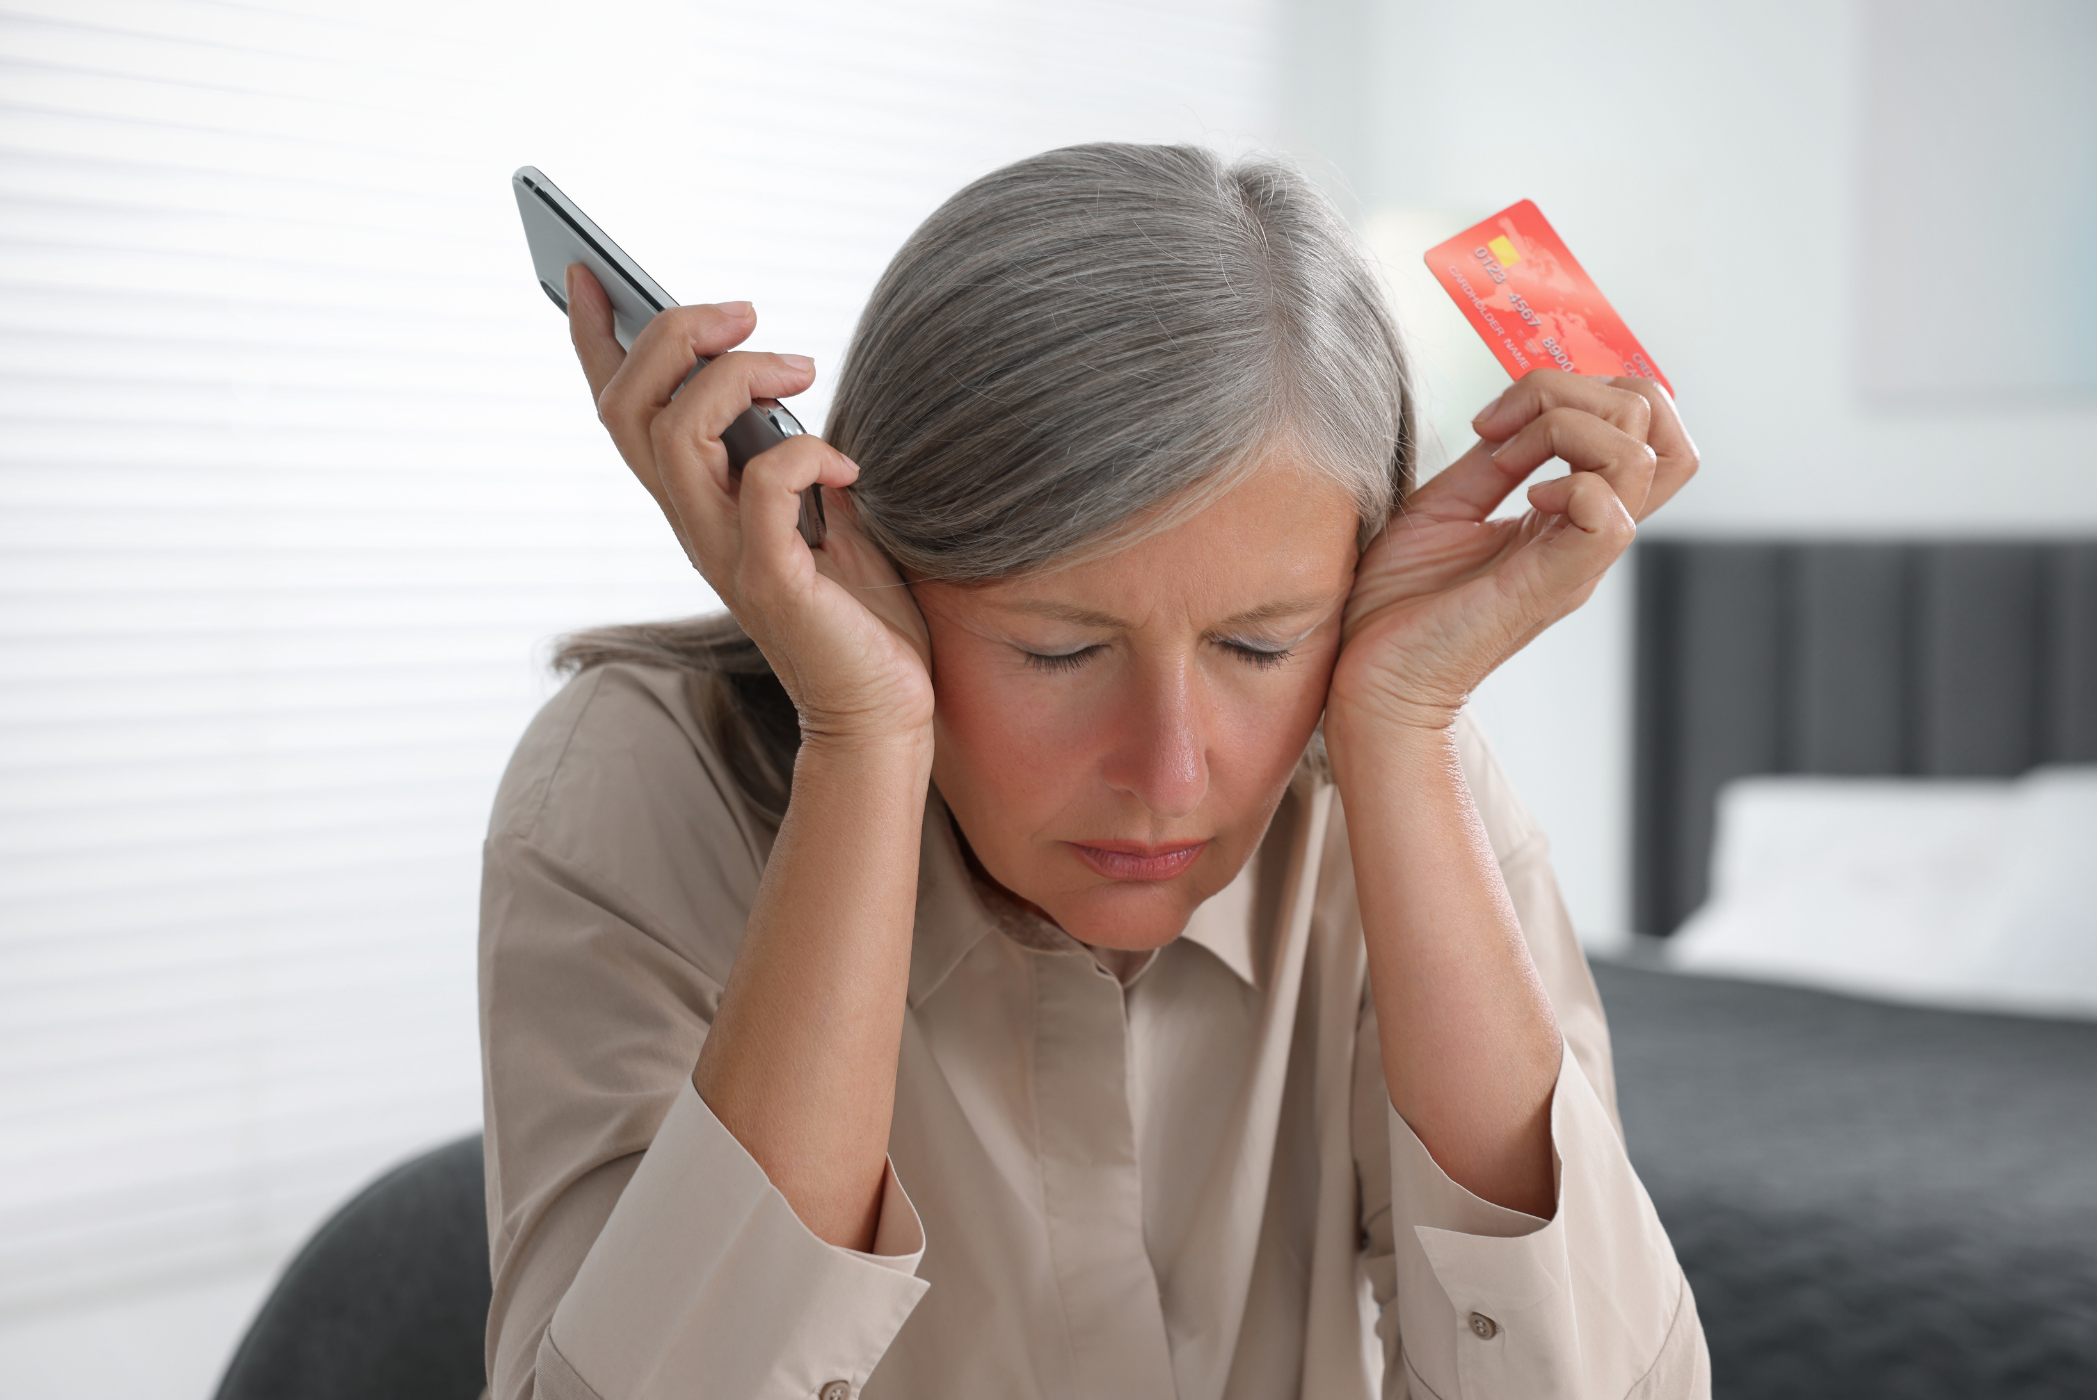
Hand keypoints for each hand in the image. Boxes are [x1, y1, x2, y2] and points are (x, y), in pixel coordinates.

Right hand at [565, 264, 932, 744]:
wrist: (883, 707)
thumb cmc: (858, 609)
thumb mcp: (819, 508)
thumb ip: (790, 452)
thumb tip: (785, 378)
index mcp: (696, 501)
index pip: (620, 410)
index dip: (593, 339)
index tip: (584, 270)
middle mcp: (693, 524)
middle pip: (630, 407)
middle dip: (673, 334)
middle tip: (746, 314)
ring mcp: (725, 554)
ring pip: (677, 434)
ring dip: (737, 377)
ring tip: (802, 370)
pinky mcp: (771, 583)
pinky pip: (762, 493)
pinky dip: (804, 456)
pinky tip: (847, 468)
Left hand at [1327, 368, 1697, 732]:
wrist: (1369, 676)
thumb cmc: (1396, 604)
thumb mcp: (1445, 505)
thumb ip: (1494, 458)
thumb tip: (1520, 411)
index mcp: (1569, 514)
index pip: (1642, 429)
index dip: (1583, 388)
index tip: (1499, 416)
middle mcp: (1588, 534)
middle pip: (1660, 430)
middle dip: (1580, 391)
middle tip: (1504, 426)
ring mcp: (1579, 560)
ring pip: (1643, 457)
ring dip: (1567, 427)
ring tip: (1507, 459)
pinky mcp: (1555, 584)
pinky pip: (1611, 514)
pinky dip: (1568, 482)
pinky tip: (1523, 500)